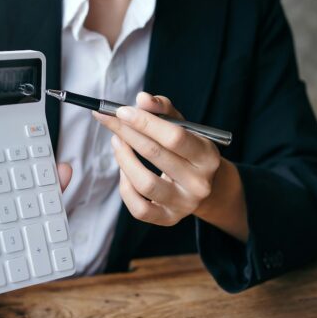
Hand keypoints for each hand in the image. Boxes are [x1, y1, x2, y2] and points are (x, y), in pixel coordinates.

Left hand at [94, 93, 248, 240]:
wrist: (206, 187)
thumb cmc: (189, 150)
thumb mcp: (184, 126)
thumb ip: (163, 110)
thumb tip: (142, 99)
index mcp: (208, 156)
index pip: (174, 137)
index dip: (145, 122)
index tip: (121, 111)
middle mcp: (199, 183)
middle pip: (155, 155)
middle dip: (127, 133)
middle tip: (108, 120)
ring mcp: (184, 204)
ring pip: (145, 183)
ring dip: (123, 159)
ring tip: (116, 142)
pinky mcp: (169, 219)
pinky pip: (139, 208)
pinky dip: (125, 187)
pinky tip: (124, 170)